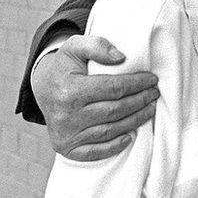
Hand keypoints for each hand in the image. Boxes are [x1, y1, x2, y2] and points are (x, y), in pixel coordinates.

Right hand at [31, 35, 159, 160]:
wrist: (43, 89)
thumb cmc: (64, 67)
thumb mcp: (75, 46)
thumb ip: (97, 45)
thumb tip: (120, 57)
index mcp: (70, 90)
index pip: (113, 88)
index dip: (137, 83)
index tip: (152, 79)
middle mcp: (66, 115)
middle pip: (115, 110)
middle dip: (140, 101)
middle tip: (154, 94)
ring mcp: (66, 133)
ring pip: (110, 130)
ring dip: (135, 121)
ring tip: (150, 109)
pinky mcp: (66, 147)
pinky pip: (94, 152)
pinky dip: (114, 146)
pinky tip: (130, 136)